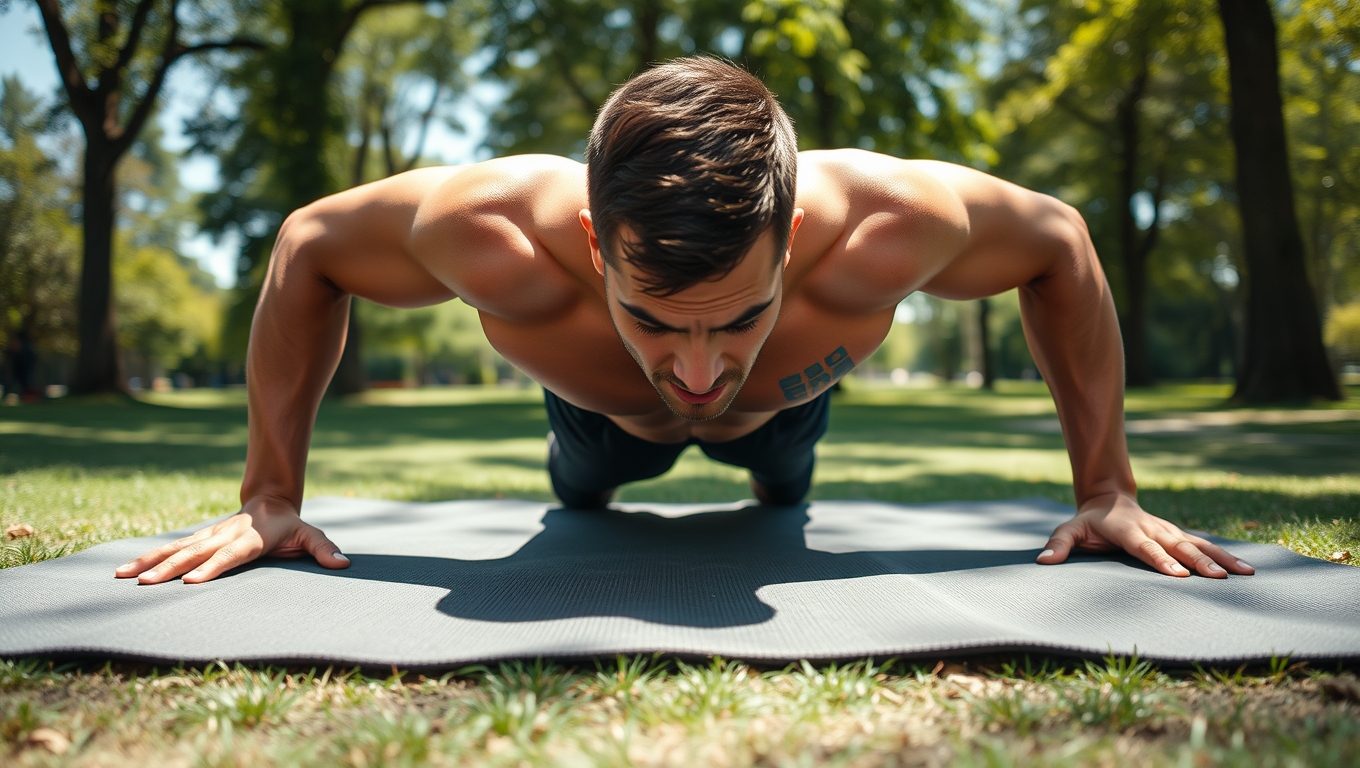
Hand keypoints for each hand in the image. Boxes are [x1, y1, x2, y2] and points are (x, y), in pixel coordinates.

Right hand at [114, 496, 349, 584]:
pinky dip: (148, 557)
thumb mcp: (311, 535)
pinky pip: (171, 549)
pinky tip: (124, 569)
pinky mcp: (199, 539)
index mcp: (251, 539)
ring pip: (176, 549)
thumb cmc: (290, 526)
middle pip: (195, 554)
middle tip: (144, 584)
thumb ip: (324, 549)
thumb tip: (343, 564)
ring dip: (150, 562)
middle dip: (169, 569)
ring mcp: (209, 536)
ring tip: (123, 576)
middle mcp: (225, 536)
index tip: (190, 581)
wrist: (270, 500)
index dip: (212, 567)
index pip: (230, 555)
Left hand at [1036, 492, 1254, 577]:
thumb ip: (1058, 545)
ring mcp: (1168, 531)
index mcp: (1128, 531)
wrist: (1108, 497)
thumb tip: (1043, 562)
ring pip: (1198, 545)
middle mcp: (1153, 529)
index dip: (1161, 561)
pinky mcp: (1177, 534)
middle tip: (1221, 578)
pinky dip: (1224, 554)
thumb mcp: (1069, 530)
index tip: (1179, 575)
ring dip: (1221, 558)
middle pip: (1179, 548)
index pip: (1146, 549)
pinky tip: (1247, 568)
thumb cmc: (1088, 521)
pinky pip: (1203, 544)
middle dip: (1200, 563)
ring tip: (1246, 573)